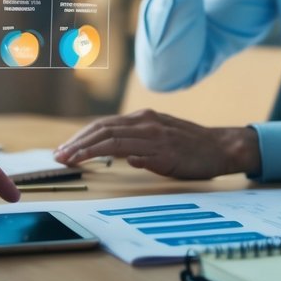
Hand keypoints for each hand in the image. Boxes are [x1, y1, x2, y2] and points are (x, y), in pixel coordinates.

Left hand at [53, 109, 260, 179]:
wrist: (222, 147)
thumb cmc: (191, 147)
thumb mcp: (160, 139)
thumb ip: (137, 143)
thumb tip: (117, 154)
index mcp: (143, 119)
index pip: (104, 125)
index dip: (81, 137)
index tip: (64, 150)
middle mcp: (146, 123)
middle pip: (103, 129)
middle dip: (77, 143)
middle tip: (59, 157)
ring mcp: (156, 136)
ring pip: (113, 138)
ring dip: (88, 149)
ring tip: (70, 160)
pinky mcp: (166, 151)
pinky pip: (136, 151)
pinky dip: (116, 154)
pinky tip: (101, 161)